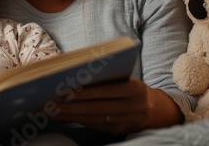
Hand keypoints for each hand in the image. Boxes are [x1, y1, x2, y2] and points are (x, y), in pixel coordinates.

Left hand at [50, 79, 182, 134]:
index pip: (106, 91)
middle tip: (51, 104)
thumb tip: (77, 78)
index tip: (65, 91)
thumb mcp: (127, 79)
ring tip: (53, 112)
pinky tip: (65, 117)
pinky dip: (79, 121)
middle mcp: (133, 107)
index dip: (85, 92)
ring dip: (71, 116)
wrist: (157, 109)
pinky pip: (97, 125)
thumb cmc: (134, 88)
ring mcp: (127, 121)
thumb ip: (108, 79)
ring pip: (94, 119)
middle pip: (97, 108)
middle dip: (72, 107)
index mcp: (135, 89)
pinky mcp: (120, 130)